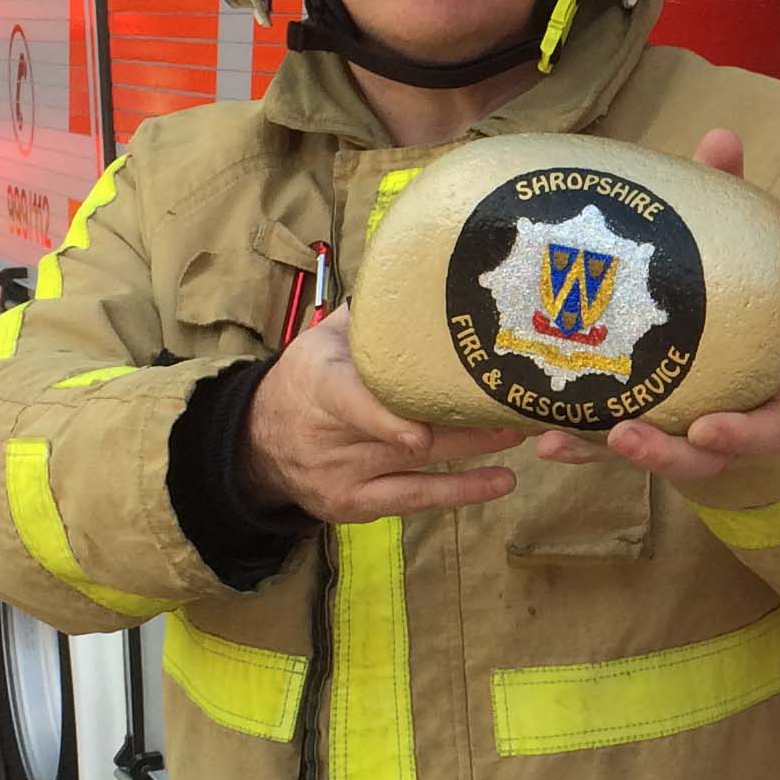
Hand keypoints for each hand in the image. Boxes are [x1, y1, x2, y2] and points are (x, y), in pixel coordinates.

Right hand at [243, 305, 520, 522]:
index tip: (422, 433)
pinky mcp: (357, 506)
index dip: (385, 419)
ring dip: (477, 448)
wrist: (258, 442)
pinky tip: (503, 481)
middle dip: (466, 420)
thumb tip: (420, 273)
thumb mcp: (321, 341)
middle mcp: (331, 437)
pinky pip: (416, 499)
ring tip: (520, 430)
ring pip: (421, 465)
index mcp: (320, 386)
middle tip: (517, 401)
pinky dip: (462, 492)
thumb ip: (368, 318)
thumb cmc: (304, 380)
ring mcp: (343, 476)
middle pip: (407, 435)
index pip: (350, 402)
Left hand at [528, 128, 779, 487]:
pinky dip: (576, 443)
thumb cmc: (727, 291)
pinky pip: (604, 447)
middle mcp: (722, 423)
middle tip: (625, 436)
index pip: (768, 428)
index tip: (708, 427)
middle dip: (664, 455)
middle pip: (703, 460)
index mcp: (762, 387)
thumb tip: (720, 138)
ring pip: (648, 457)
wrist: (709, 322)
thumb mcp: (731, 251)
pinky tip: (538, 436)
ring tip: (559, 441)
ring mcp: (675, 431)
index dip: (743, 433)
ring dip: (605, 454)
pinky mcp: (633, 430)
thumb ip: (729, 205)